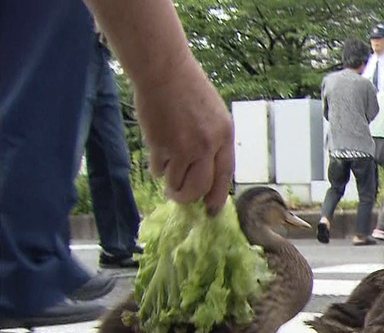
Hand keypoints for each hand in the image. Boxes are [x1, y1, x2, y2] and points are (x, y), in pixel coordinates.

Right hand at [136, 59, 233, 215]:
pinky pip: (159, 170)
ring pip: (178, 182)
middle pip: (201, 187)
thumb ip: (214, 142)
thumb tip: (208, 173)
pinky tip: (158, 157)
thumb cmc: (188, 90)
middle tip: (181, 198)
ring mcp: (184, 146)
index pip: (225, 175)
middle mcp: (208, 144)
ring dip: (171, 185)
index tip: (211, 209)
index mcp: (225, 136)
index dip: (217, 196)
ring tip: (168, 179)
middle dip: (190, 198)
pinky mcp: (161, 145)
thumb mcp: (214, 115)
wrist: (164, 71)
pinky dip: (158, 169)